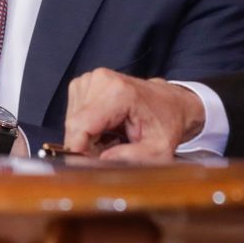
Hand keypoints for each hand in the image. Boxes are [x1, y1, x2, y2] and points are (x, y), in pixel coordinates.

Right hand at [63, 69, 203, 161]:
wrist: (171, 104)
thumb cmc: (166, 124)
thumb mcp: (159, 150)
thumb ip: (133, 158)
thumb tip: (103, 160)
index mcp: (119, 92)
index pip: (80, 125)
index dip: (79, 149)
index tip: (90, 163)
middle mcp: (102, 80)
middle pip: (74, 125)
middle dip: (86, 145)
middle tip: (111, 149)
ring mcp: (92, 79)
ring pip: (72, 121)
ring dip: (87, 136)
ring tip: (112, 137)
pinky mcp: (86, 83)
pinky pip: (74, 115)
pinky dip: (86, 127)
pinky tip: (105, 127)